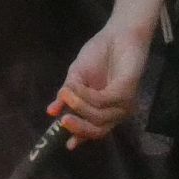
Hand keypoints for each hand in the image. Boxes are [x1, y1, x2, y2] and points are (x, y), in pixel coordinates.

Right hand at [49, 22, 151, 141]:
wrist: (117, 34)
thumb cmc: (99, 54)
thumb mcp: (76, 77)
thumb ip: (66, 95)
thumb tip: (51, 112)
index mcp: (105, 110)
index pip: (94, 130)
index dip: (80, 137)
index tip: (66, 145)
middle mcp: (117, 111)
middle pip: (98, 130)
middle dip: (78, 127)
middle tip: (63, 119)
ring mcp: (124, 103)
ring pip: (98, 117)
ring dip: (78, 105)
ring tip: (65, 92)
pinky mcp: (127, 91)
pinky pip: (102, 101)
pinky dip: (85, 95)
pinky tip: (75, 85)